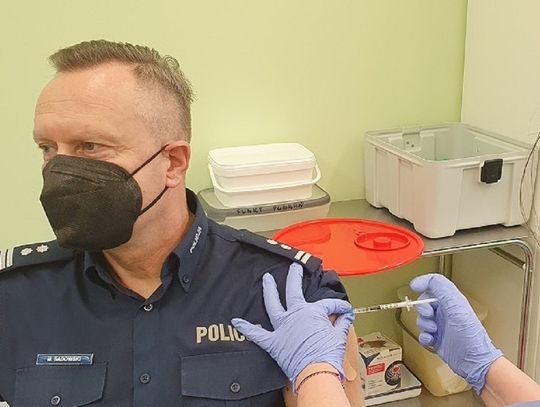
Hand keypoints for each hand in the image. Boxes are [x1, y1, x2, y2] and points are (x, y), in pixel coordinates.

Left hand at [231, 263, 353, 387]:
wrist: (316, 372)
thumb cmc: (328, 355)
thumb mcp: (339, 337)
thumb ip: (341, 323)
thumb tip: (347, 316)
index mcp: (313, 312)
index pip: (327, 304)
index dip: (338, 306)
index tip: (344, 310)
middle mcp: (296, 315)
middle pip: (293, 291)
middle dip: (294, 276)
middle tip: (293, 267)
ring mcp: (283, 327)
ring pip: (273, 305)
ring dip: (269, 291)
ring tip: (266, 279)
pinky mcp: (273, 342)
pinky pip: (257, 334)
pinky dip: (246, 328)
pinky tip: (236, 321)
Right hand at [410, 273, 502, 393]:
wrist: (473, 362)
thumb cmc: (471, 337)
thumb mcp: (456, 308)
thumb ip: (443, 290)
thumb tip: (426, 280)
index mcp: (452, 301)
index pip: (434, 284)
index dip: (423, 282)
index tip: (414, 287)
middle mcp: (446, 311)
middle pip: (424, 302)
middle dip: (423, 309)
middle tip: (430, 315)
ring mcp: (441, 325)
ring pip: (421, 318)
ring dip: (424, 325)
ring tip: (434, 331)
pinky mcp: (436, 338)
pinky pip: (422, 333)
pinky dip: (424, 336)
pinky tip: (431, 340)